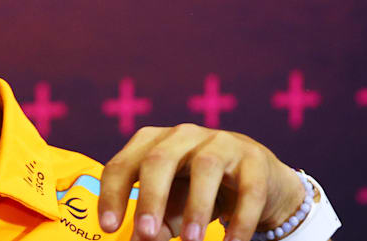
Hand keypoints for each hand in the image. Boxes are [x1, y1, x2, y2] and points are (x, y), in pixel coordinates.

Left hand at [97, 123, 305, 240]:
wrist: (257, 180)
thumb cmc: (199, 191)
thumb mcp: (172, 207)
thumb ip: (153, 224)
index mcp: (153, 143)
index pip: (123, 165)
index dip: (113, 195)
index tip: (109, 227)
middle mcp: (183, 136)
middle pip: (160, 159)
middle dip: (150, 198)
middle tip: (145, 234)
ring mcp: (221, 142)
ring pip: (206, 167)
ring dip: (196, 206)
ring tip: (191, 240)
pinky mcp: (254, 159)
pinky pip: (248, 188)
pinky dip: (240, 218)